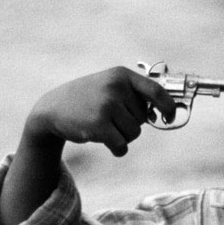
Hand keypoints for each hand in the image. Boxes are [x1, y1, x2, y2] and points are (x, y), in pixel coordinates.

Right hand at [25, 67, 177, 156]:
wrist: (53, 108)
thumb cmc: (88, 99)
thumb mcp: (110, 86)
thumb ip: (135, 95)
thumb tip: (164, 112)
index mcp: (121, 75)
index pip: (156, 91)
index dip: (169, 106)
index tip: (170, 117)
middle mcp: (115, 87)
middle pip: (143, 118)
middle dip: (130, 123)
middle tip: (110, 118)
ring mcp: (107, 105)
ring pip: (134, 133)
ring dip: (123, 137)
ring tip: (104, 127)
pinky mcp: (98, 125)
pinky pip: (122, 146)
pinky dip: (117, 149)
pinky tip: (103, 141)